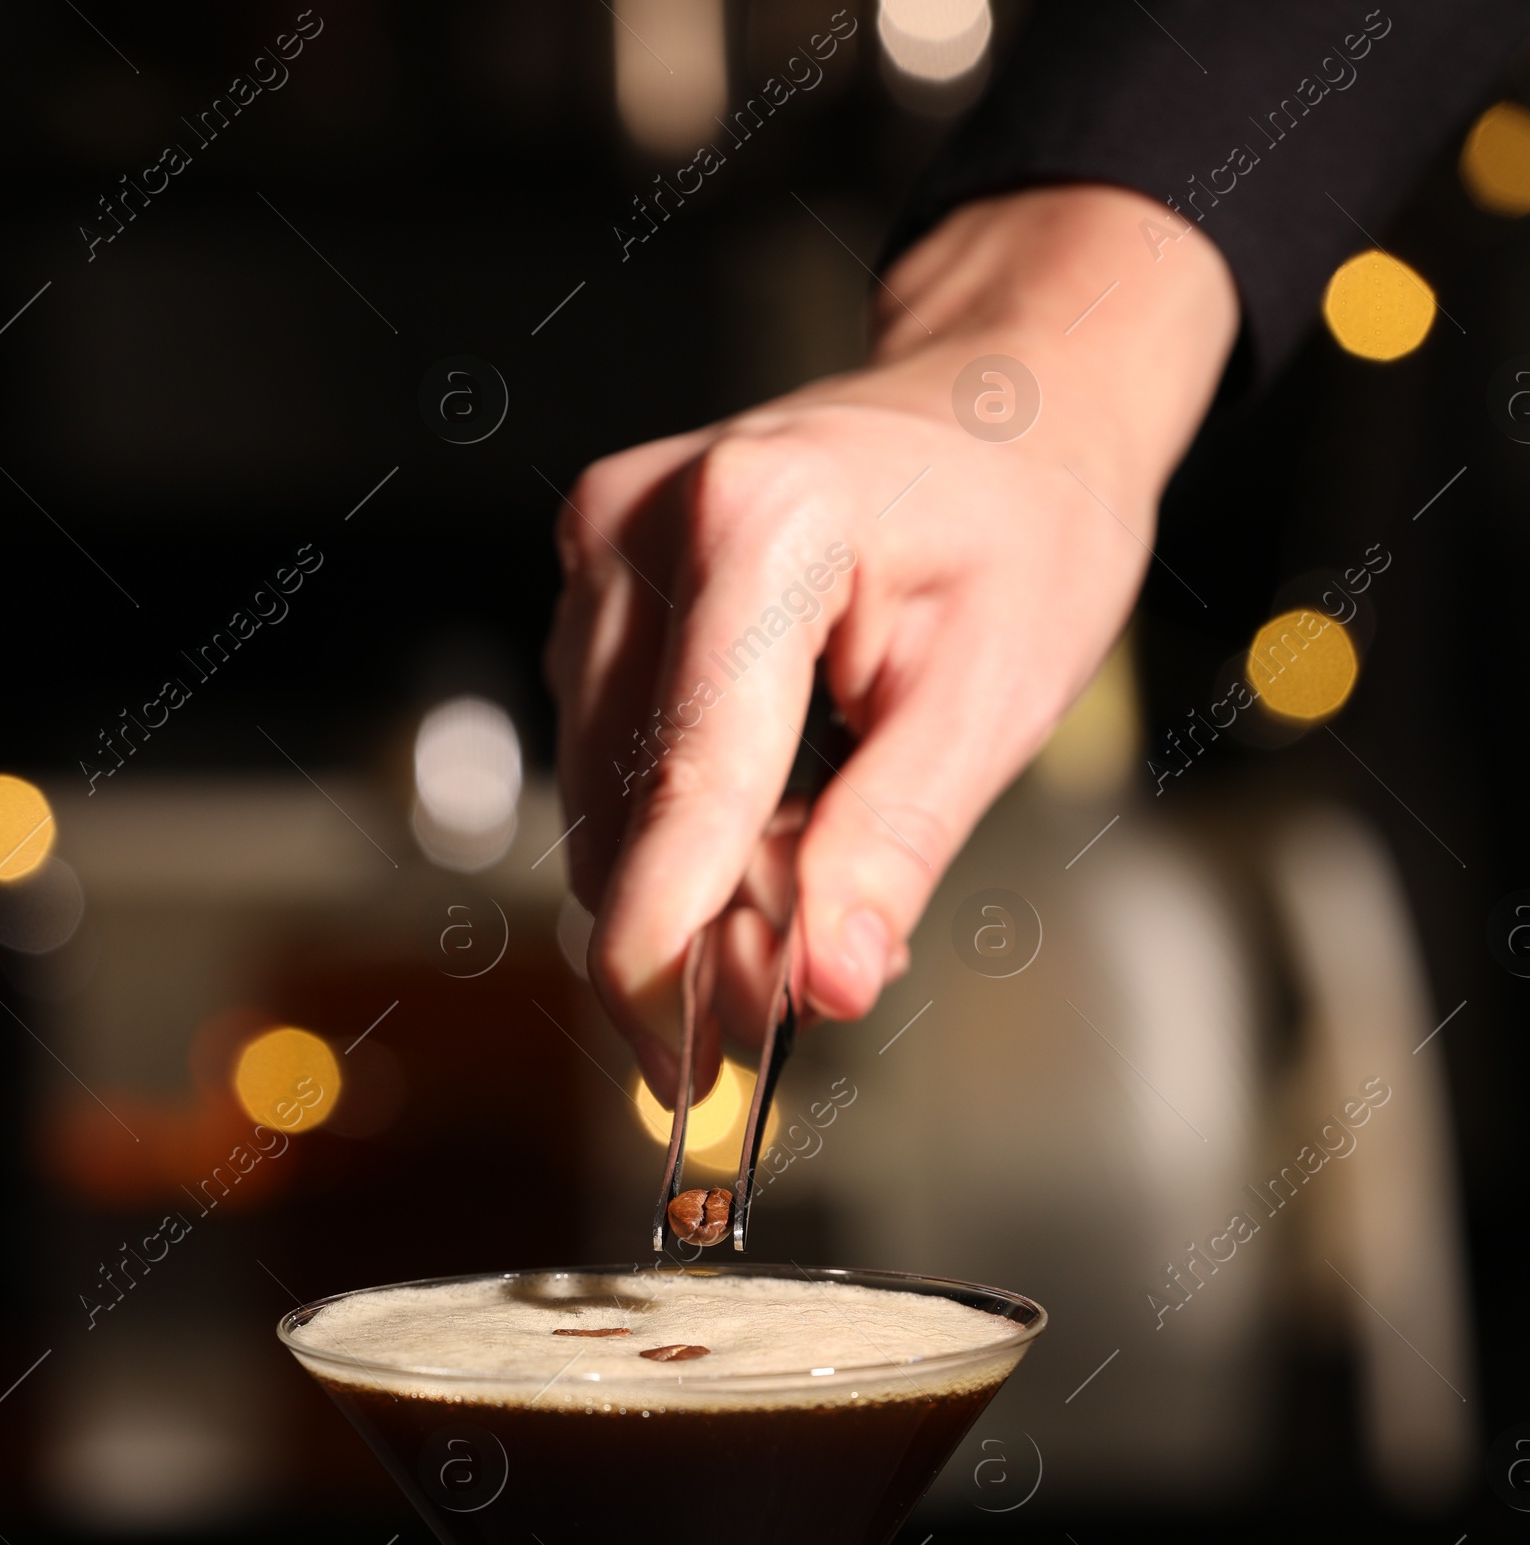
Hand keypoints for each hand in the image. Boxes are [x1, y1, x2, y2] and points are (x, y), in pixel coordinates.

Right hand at [544, 183, 1238, 1099]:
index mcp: (760, 528)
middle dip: (701, 935)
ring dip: (693, 885)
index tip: (679, 1070)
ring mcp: (600, 546)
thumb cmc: (1023, 525)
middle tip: (794, 1007)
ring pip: (607, 798)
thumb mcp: (994, 698)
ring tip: (815, 887)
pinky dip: (682, 826)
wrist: (1001, 403)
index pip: (689, 787)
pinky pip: (610, 754)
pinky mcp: (591, 579)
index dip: (674, 950)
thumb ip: (895, 848)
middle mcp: (643, 524)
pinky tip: (770, 821)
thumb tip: (822, 985)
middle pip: (630, 811)